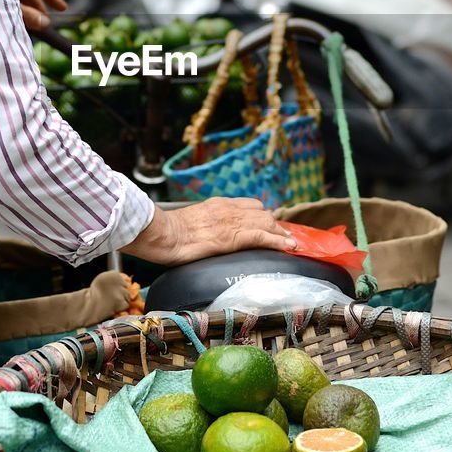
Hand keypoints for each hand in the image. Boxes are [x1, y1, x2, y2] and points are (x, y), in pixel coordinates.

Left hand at [10, 0, 67, 29]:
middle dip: (38, 9)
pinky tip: (16, 20)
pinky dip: (16, 10)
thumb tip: (46, 23)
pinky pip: (9, 1)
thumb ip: (28, 15)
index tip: (63, 8)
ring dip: (27, 11)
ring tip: (30, 25)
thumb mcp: (10, 7)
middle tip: (44, 23)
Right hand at [121, 198, 296, 265]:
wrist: (160, 233)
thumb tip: (200, 236)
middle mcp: (227, 209)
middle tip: (285, 236)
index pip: (248, 206)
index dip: (262, 216)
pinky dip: (279, 241)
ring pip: (266, 222)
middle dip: (275, 225)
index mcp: (216, 205)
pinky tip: (289, 246)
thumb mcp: (187, 223)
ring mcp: (231, 222)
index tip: (269, 225)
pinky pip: (263, 237)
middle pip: (261, 213)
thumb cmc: (165, 232)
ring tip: (291, 243)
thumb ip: (200, 225)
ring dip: (281, 233)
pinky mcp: (232, 237)